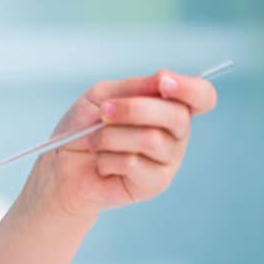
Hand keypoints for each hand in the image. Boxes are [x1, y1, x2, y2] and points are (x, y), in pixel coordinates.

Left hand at [36, 69, 217, 216]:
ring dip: (111, 136)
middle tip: (103, 112)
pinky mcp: (155, 184)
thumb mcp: (103, 95)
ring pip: (151, 139)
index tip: (163, 81)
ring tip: (95, 142)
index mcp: (168, 107)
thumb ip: (134, 87)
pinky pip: (134, 163)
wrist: (62, 165)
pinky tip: (102, 164)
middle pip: (177, 115)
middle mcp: (175, 134)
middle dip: (133, 109)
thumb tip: (164, 79)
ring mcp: (168, 160)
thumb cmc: (83, 128)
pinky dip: (108, 159)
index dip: (189, 88)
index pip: (201, 96)